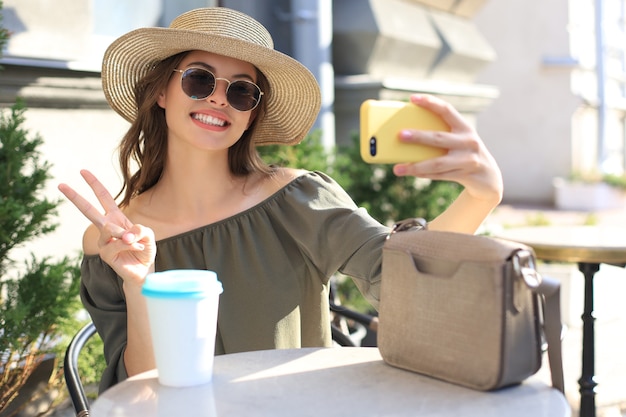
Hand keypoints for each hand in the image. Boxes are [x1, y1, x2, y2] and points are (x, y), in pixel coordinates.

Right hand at [58, 170, 155, 284]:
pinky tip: (136, 249)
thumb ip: (140, 230)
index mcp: (115, 217)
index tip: (83, 171)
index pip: (104, 197)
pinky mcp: (105, 254)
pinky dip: (130, 245)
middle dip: (75, 197)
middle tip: (60, 185)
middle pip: (88, 210)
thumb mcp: (148, 235)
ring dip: (124, 234)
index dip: (94, 184)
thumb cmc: (143, 250)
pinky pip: (118, 243)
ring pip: (109, 228)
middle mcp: (106, 228)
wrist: (143, 270)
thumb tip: (126, 234)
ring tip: (135, 241)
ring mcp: (104, 241)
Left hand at [392, 94, 502, 203]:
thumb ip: (441, 136)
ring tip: (397, 168)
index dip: (430, 103)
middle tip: (399, 135)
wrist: (488, 178)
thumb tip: (408, 136)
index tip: (412, 98)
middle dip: (418, 136)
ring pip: (436, 163)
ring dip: (415, 165)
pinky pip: (438, 175)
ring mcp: (468, 160)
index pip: (447, 110)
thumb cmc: (464, 154)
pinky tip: (409, 173)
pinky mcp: (465, 175)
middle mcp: (469, 142)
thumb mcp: (458, 141)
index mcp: (464, 128)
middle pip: (438, 138)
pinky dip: (422, 174)